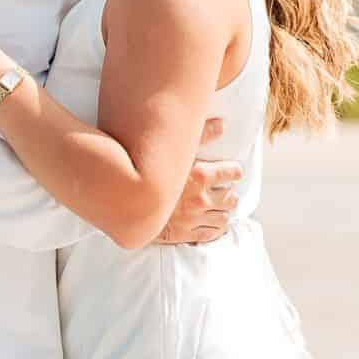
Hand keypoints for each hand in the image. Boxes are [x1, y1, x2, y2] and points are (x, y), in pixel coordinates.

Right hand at [153, 125, 240, 244]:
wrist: (125, 203)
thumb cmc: (146, 173)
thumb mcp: (172, 151)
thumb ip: (199, 135)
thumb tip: (221, 124)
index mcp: (200, 175)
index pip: (232, 173)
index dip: (233, 172)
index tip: (232, 172)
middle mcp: (201, 199)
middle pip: (230, 198)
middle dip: (228, 194)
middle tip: (223, 190)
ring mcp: (194, 219)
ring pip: (223, 218)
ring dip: (222, 211)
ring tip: (217, 207)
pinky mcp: (186, 234)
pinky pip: (211, 233)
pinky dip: (215, 228)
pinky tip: (211, 223)